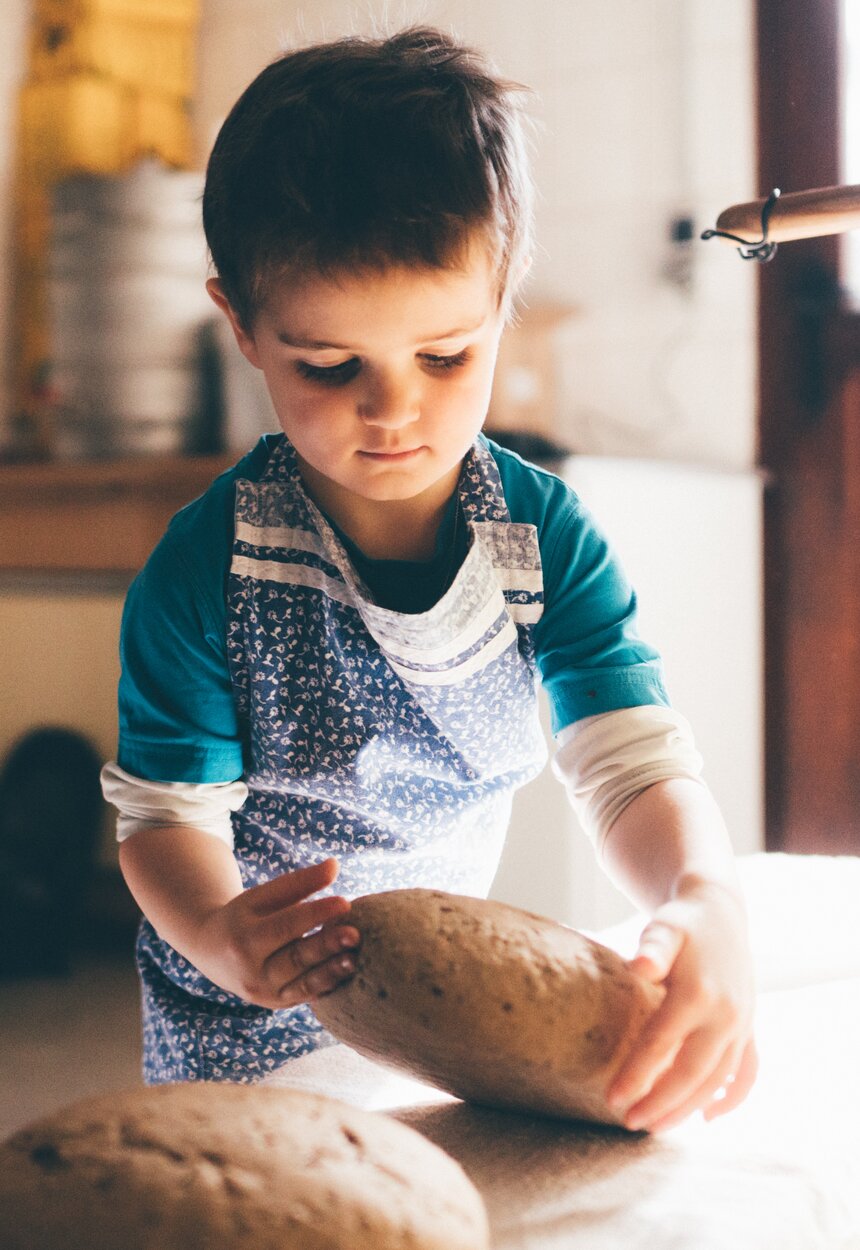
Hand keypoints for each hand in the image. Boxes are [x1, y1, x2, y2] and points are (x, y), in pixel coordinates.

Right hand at [192, 857, 359, 1009]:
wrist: (212, 953)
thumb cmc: (244, 916)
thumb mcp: (261, 896)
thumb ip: (299, 882)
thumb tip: (335, 865)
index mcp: (243, 939)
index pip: (284, 925)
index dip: (315, 914)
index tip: (345, 903)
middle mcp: (252, 973)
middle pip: (295, 958)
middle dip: (326, 946)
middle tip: (356, 933)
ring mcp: (265, 994)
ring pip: (303, 984)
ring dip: (332, 972)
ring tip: (355, 958)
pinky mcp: (278, 1004)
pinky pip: (307, 997)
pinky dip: (328, 986)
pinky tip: (349, 973)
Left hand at [607, 878, 757, 1132]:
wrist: (720, 912)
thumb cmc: (682, 923)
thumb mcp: (664, 927)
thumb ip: (653, 946)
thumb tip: (639, 966)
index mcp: (699, 994)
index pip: (662, 1044)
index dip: (637, 1075)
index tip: (612, 1099)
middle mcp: (726, 1015)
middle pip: (692, 1073)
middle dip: (661, 1103)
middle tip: (629, 1122)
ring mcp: (742, 1024)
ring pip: (718, 1080)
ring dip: (688, 1107)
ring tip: (656, 1126)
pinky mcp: (750, 1028)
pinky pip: (747, 1072)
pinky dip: (732, 1098)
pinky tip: (707, 1116)